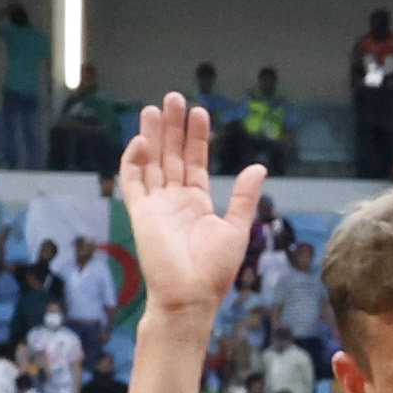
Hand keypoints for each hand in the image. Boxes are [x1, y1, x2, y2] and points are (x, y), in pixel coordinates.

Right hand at [117, 89, 263, 318]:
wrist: (191, 295)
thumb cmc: (215, 269)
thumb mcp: (236, 228)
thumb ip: (244, 197)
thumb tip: (258, 167)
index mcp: (197, 203)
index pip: (195, 162)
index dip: (196, 138)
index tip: (199, 112)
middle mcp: (174, 200)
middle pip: (170, 155)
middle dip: (171, 127)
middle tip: (172, 98)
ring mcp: (155, 204)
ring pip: (151, 162)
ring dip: (152, 135)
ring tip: (154, 108)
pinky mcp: (140, 213)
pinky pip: (133, 181)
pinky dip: (135, 161)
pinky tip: (143, 141)